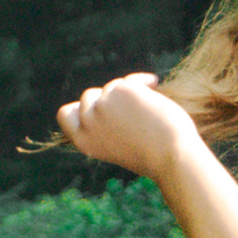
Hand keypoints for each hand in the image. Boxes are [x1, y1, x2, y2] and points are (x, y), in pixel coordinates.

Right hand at [56, 73, 195, 175]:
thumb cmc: (154, 155)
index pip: (65, 114)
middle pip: (89, 96)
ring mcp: (102, 105)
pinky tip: (156, 93)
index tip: (100, 107)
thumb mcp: (120, 144)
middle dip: (111, 98)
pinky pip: (131, 80)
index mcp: (84, 142)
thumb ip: (107, 126)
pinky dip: (144, 83)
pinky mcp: (120, 91)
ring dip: (131, 94)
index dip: (81, 107)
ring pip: (113, 86)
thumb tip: (108, 98)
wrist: (172, 157)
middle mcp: (88, 123)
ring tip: (150, 112)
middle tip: (133, 108)